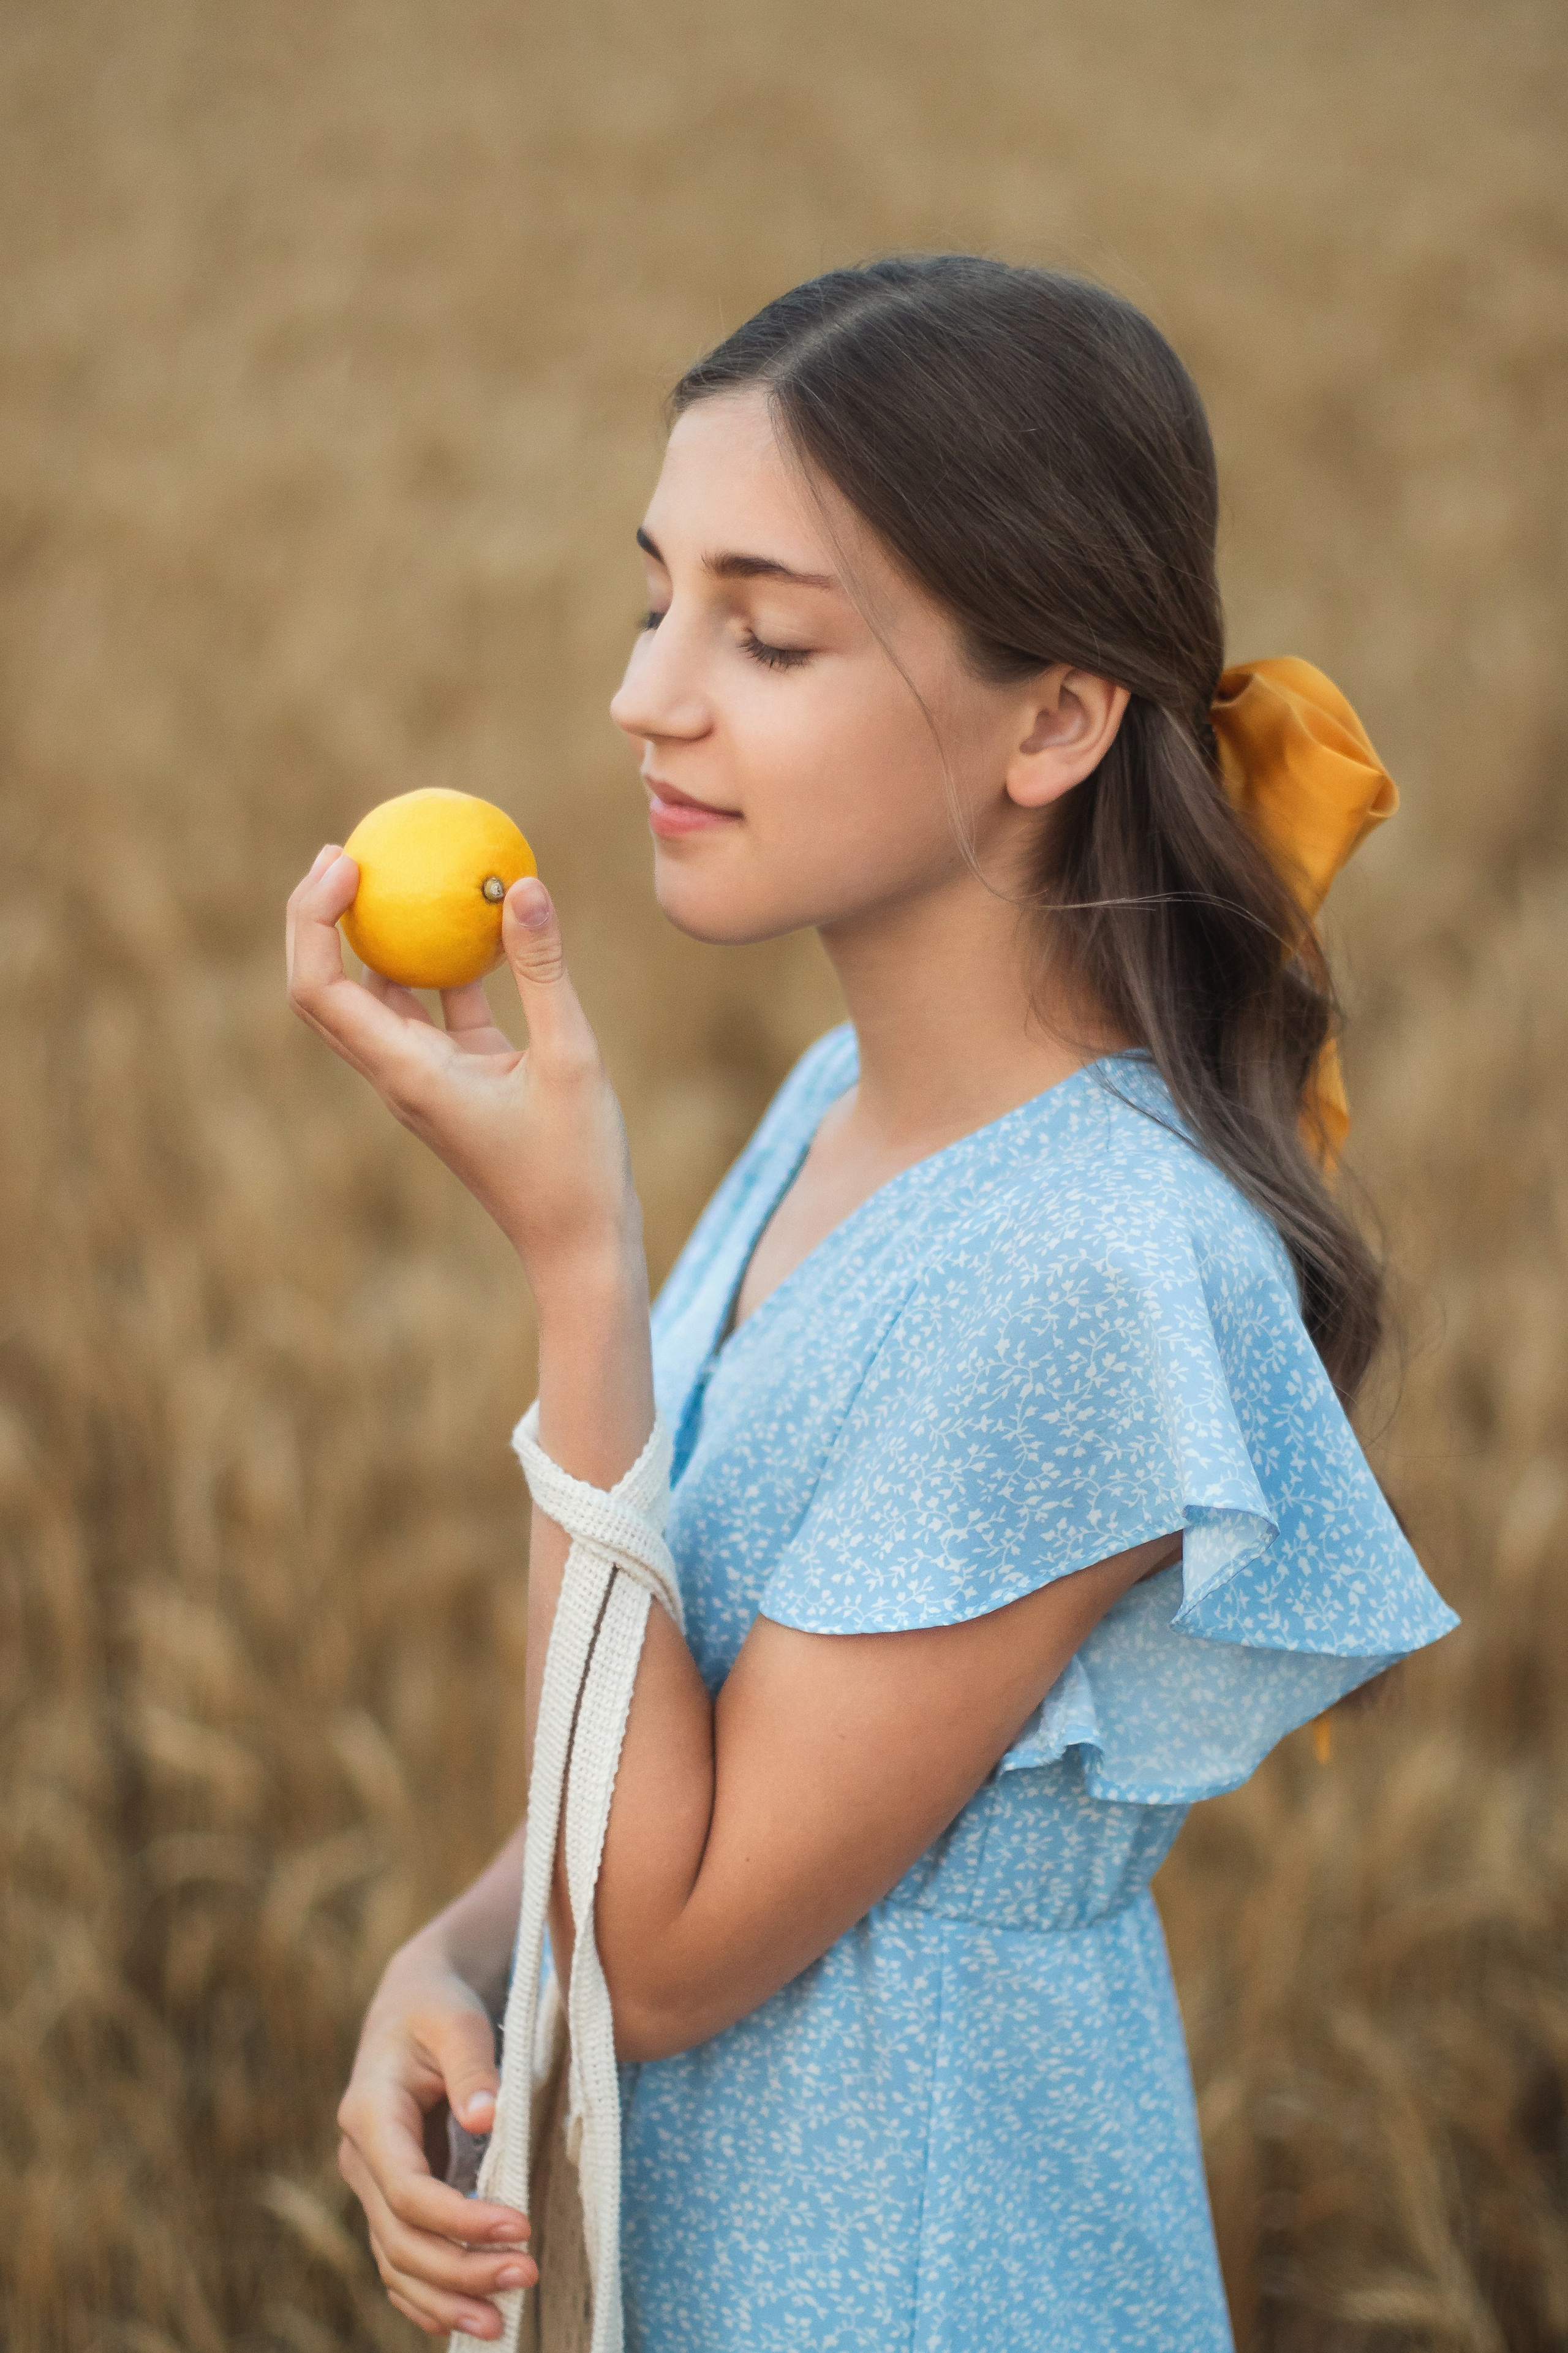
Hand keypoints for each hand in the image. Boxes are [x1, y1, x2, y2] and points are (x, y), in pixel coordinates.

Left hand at [286, 845, 640, 1292]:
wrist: (580, 1247)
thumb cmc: (575, 1165)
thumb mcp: (570, 1057)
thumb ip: (543, 970)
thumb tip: (522, 882)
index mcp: (405, 1073)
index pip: (319, 987)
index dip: (312, 918)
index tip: (348, 862)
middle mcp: (398, 1075)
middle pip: (324, 989)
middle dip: (319, 917)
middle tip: (346, 850)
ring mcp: (424, 1079)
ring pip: (374, 999)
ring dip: (375, 938)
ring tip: (398, 871)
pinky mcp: (457, 1081)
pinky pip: (432, 1011)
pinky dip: (440, 966)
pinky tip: (478, 923)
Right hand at [336, 1943, 535, 2341]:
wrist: (411, 2005)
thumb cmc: (438, 2008)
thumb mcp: (456, 2020)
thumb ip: (472, 2066)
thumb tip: (489, 2118)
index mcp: (370, 2114)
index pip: (408, 2190)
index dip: (461, 2219)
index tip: (520, 2227)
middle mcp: (361, 2158)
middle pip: (401, 2239)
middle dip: (461, 2269)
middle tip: (527, 2276)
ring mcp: (370, 2184)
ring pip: (396, 2262)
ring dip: (446, 2297)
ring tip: (501, 2324)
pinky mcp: (390, 2198)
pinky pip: (398, 2260)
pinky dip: (426, 2296)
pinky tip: (464, 2319)